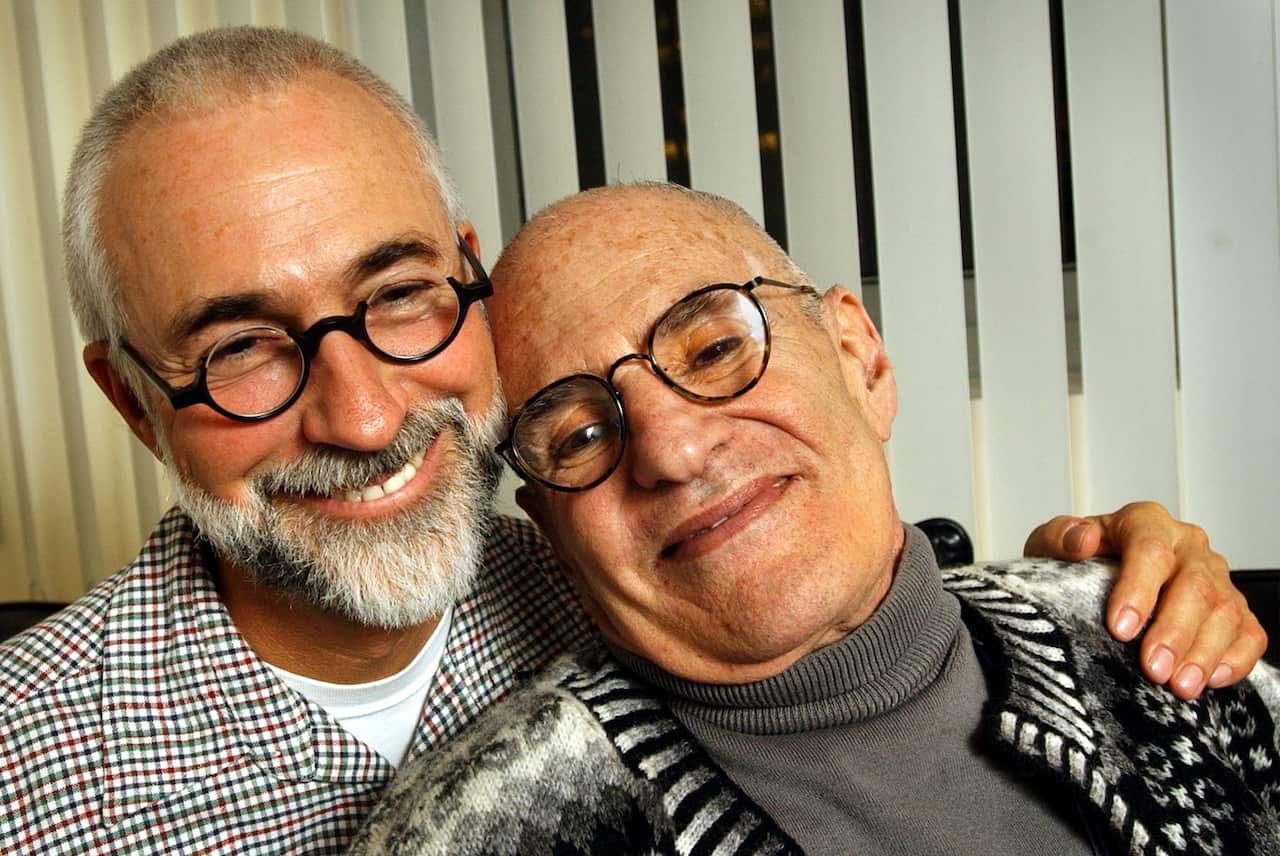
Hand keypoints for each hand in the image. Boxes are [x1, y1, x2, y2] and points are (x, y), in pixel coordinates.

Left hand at [1023, 501, 1265, 699]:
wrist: (1091, 580)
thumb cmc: (1074, 563)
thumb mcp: (1050, 546)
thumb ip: (1059, 538)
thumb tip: (1081, 540)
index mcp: (1145, 522)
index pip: (1150, 549)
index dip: (1138, 590)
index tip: (1120, 629)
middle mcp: (1187, 545)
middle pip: (1194, 586)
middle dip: (1174, 632)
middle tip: (1153, 669)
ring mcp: (1215, 576)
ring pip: (1225, 611)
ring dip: (1204, 652)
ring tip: (1180, 686)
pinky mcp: (1233, 607)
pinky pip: (1249, 631)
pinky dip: (1236, 657)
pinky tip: (1212, 680)